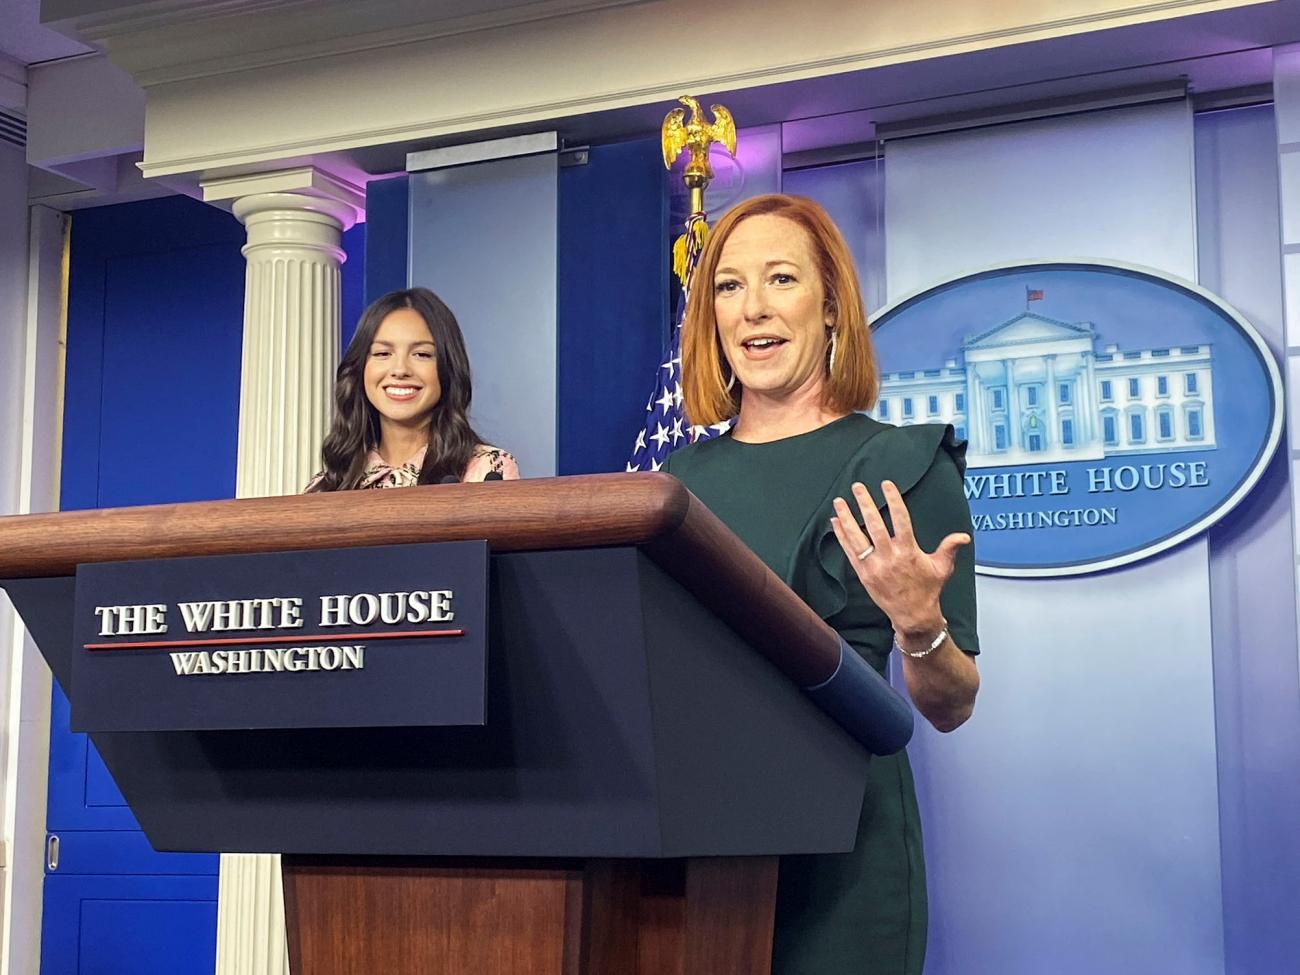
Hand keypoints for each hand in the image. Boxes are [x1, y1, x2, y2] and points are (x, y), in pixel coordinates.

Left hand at [830, 480, 970, 640]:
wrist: (913, 615)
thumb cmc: (928, 590)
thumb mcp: (943, 568)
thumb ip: (950, 548)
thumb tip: (964, 536)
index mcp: (909, 552)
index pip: (900, 519)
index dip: (893, 500)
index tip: (886, 484)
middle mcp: (890, 557)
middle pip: (874, 525)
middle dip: (865, 504)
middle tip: (857, 486)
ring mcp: (874, 566)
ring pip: (857, 538)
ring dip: (846, 518)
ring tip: (839, 501)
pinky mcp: (863, 574)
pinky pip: (849, 552)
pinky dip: (841, 536)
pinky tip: (835, 522)